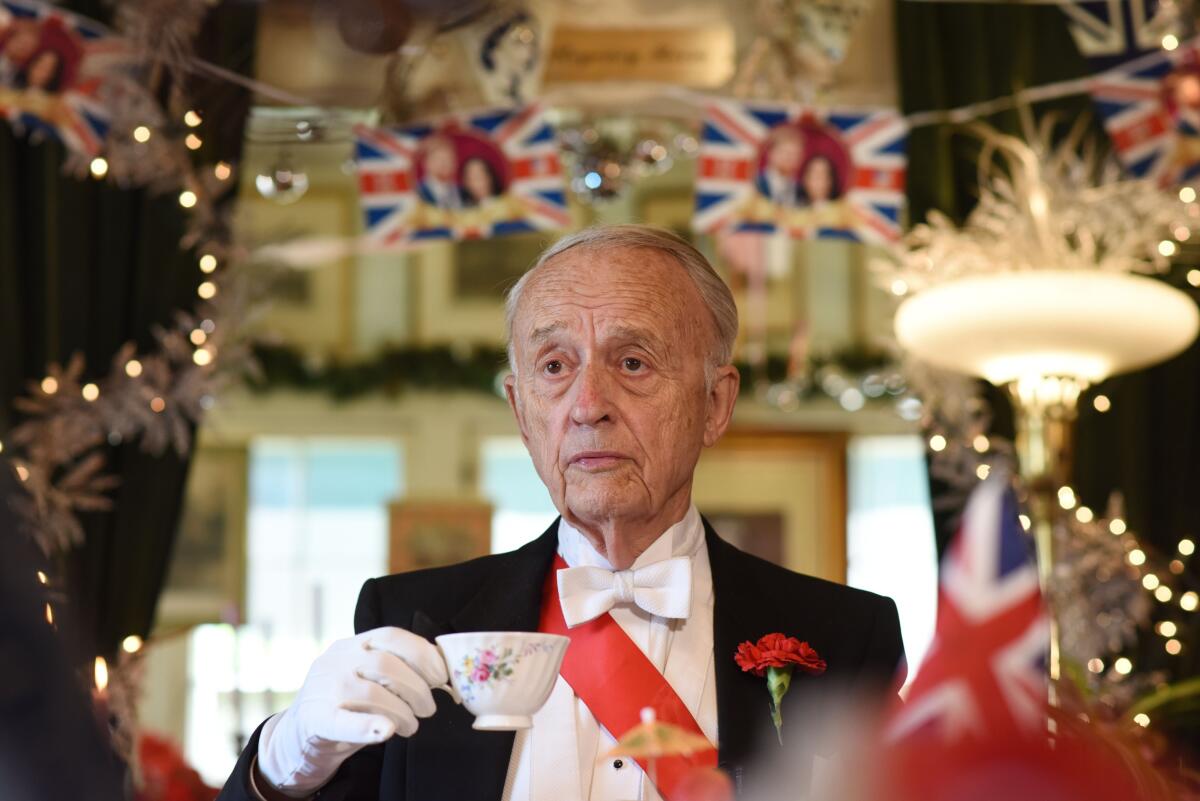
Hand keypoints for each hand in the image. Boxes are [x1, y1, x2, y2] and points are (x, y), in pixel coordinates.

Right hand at [256, 627, 448, 796]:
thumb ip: (397, 669)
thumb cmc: (347, 703)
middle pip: (386, 665)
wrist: (299, 735)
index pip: (391, 636)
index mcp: (352, 644)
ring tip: (411, 726)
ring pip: (372, 694)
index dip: (422, 654)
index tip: (441, 675)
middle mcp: (337, 660)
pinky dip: (369, 726)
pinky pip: (345, 721)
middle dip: (417, 688)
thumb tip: (441, 670)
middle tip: (428, 708)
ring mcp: (324, 688)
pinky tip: (386, 731)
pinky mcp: (317, 719)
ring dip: (402, 713)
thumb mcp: (367, 676)